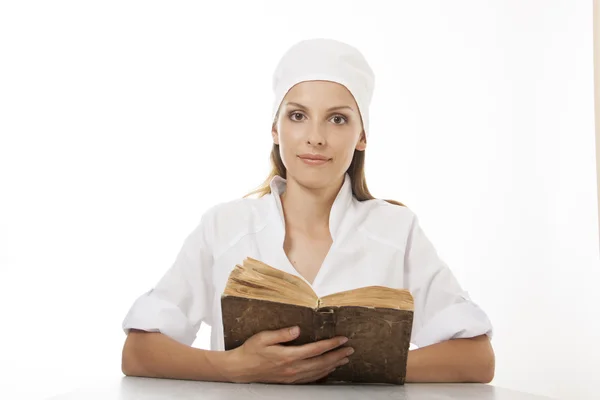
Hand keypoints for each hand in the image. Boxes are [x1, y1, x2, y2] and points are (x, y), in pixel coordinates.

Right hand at [224, 326, 352, 383]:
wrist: (240, 369)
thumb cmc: (251, 351)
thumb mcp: (263, 337)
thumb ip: (282, 334)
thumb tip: (297, 329)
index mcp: (288, 356)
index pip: (316, 350)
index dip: (331, 344)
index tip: (342, 339)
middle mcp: (293, 368)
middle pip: (321, 362)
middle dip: (338, 355)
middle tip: (350, 349)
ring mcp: (292, 376)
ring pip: (318, 372)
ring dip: (333, 365)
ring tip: (344, 359)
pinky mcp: (290, 380)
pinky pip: (311, 378)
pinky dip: (323, 374)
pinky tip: (328, 370)